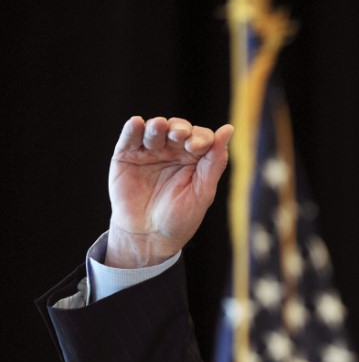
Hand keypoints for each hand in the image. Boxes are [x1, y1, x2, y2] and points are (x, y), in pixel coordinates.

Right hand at [106, 116, 233, 267]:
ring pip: (155, 129)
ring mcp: (149, 152)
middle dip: (180, 128)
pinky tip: (137, 124)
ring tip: (159, 128)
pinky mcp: (126, 156)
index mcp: (195, 159)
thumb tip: (228, 129)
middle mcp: (173, 151)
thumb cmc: (179, 218)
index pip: (201, 137)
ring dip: (158, 126)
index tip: (197, 147)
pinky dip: (133, 129)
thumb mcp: (203, 192)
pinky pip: (130, 137)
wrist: (148, 237)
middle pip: (178, 128)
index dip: (200, 138)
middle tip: (179, 136)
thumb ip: (215, 161)